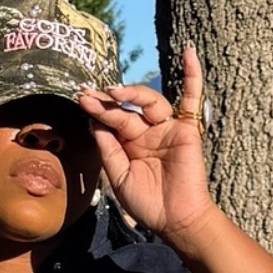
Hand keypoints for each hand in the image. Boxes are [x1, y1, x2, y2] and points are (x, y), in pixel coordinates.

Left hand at [78, 45, 216, 247]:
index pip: (112, 120)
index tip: (81, 98)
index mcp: (130, 144)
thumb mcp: (119, 176)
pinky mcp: (186, 129)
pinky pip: (192, 97)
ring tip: (114, 90)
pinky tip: (188, 52)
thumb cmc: (147, 204)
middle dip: (108, 100)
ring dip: (133, 91)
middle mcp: (147, 132)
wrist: (175, 221)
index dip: (97, 109)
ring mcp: (167, 128)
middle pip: (127, 108)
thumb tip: (94, 121)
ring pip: (150, 100)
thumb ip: (108, 148)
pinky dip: (192, 74)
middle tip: (89, 93)